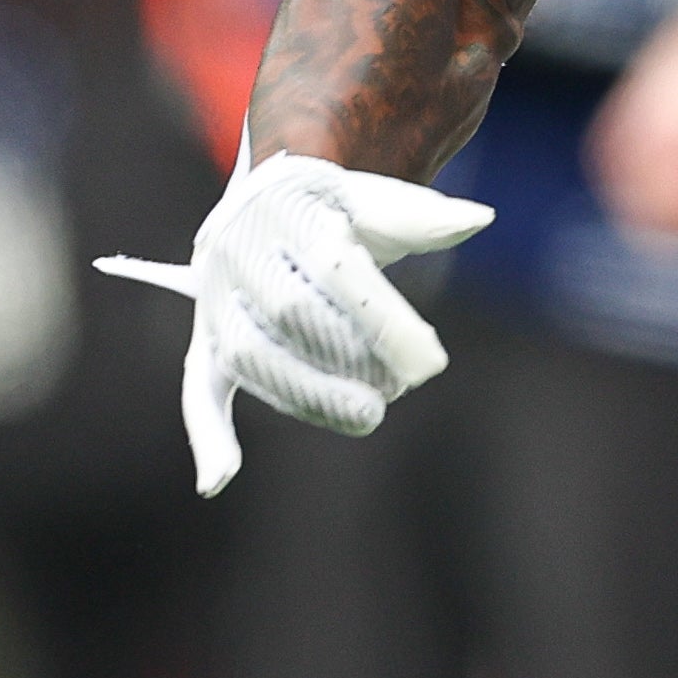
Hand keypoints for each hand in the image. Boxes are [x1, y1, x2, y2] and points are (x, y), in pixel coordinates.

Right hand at [97, 150, 491, 495]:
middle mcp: (239, 250)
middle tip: (401, 387)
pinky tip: (218, 480)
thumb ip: (424, 217)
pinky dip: (207, 433)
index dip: (385, 321)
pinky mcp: (206, 340)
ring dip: (308, 393)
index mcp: (287, 207)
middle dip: (349, 357)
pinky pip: (197, 387)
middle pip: (292, 312)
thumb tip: (481, 219)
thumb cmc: (340, 207)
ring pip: (251, 354)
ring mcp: (216, 298)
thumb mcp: (380, 200)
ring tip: (367, 415)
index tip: (432, 363)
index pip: (337, 270)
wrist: (271, 198)